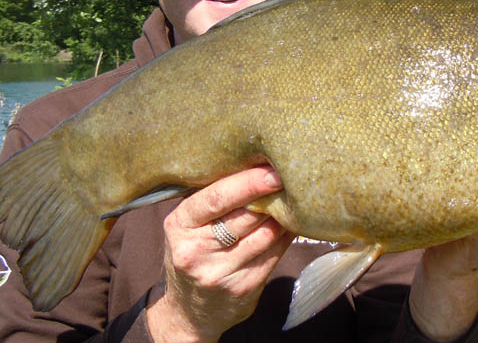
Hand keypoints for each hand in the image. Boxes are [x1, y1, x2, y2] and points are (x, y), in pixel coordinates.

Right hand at [146, 165, 293, 342]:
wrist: (188, 312)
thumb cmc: (194, 252)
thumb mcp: (189, 224)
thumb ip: (213, 199)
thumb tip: (256, 164)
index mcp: (179, 225)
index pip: (216, 199)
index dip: (248, 183)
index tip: (272, 171)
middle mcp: (196, 251)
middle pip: (245, 216)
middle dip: (271, 195)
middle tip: (292, 176)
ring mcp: (220, 273)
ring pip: (265, 234)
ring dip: (284, 214)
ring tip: (297, 196)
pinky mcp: (244, 287)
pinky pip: (275, 253)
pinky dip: (286, 235)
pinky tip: (292, 223)